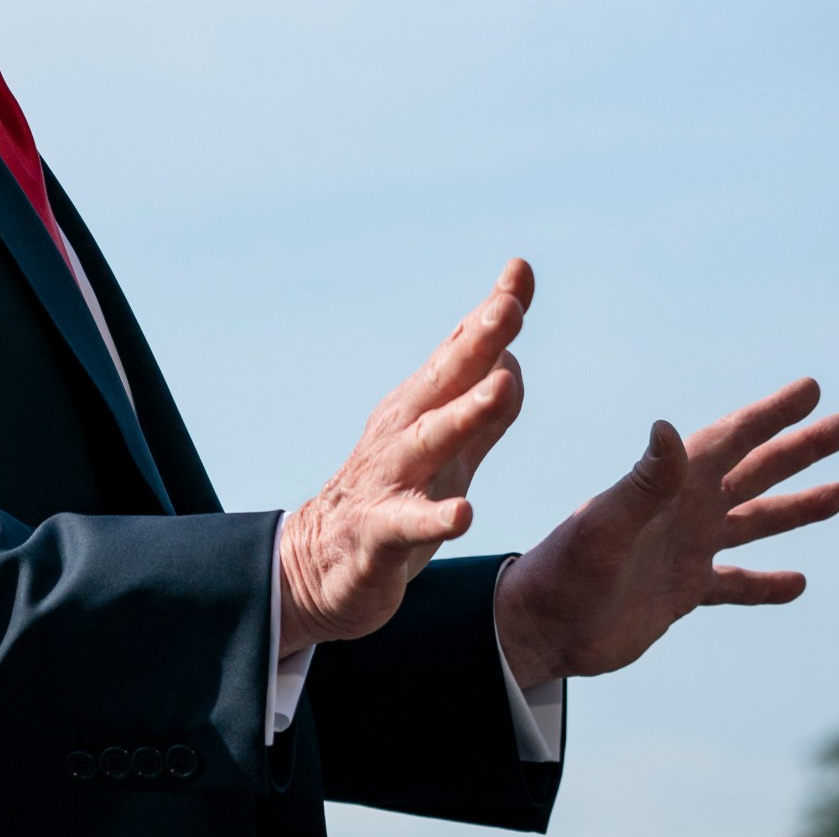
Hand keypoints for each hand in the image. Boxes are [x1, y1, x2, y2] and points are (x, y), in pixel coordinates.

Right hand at [279, 259, 532, 651]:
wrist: (318, 568)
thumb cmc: (391, 504)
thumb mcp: (448, 457)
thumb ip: (483, 415)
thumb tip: (513, 364)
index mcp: (419, 410)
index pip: (460, 352)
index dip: (489, 313)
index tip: (520, 269)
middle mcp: (401, 434)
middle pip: (444, 381)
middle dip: (476, 342)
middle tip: (509, 306)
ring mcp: (388, 480)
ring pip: (429, 440)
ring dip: (464, 412)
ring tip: (499, 385)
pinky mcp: (379, 533)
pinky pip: (408, 523)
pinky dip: (436, 517)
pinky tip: (465, 514)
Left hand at [494, 377, 838, 688]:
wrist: (539, 628)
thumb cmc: (563, 572)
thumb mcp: (605, 525)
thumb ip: (644, 483)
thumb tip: (667, 428)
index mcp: (668, 487)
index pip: (731, 440)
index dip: (772, 415)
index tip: (812, 389)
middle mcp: (682, 512)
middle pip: (754, 472)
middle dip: (798, 449)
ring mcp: (684, 550)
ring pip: (753, 522)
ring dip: (794, 507)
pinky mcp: (681, 591)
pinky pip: (736, 584)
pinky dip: (766, 583)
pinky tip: (798, 582)